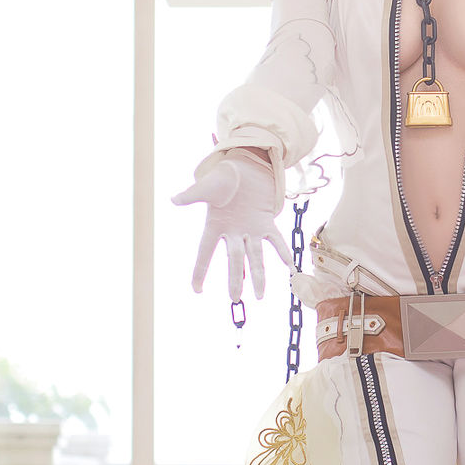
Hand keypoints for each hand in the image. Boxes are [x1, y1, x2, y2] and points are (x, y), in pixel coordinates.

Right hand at [170, 152, 289, 301]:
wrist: (244, 166)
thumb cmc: (222, 177)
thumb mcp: (206, 186)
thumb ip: (192, 195)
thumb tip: (174, 199)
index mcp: (215, 226)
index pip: (206, 252)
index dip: (200, 270)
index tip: (197, 289)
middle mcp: (233, 233)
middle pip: (234, 259)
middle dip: (235, 278)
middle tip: (235, 299)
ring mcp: (251, 230)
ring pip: (255, 256)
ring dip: (258, 275)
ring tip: (260, 295)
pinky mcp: (266, 223)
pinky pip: (276, 240)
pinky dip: (283, 252)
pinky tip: (290, 267)